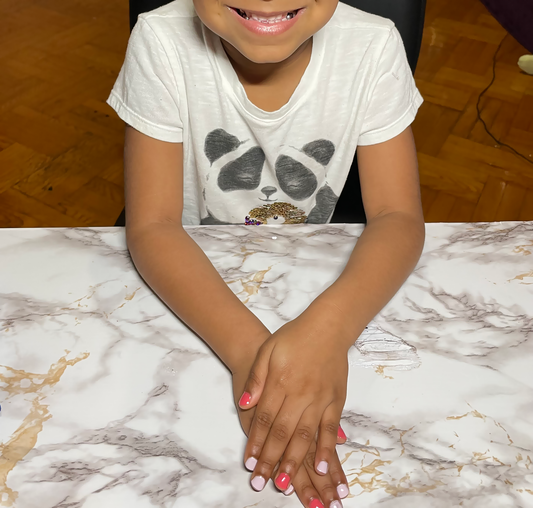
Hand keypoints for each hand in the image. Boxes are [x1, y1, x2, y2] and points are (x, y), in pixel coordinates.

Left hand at [237, 312, 349, 494]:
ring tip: (285, 483)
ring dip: (295, 462)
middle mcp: (300, 393)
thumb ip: (256, 378)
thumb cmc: (294, 337)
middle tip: (261, 481)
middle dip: (270, 460)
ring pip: (305, 436)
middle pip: (282, 433)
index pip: (264, 419)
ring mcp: (320, 398)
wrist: (327, 326)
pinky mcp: (336, 400)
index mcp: (280, 381)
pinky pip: (331, 429)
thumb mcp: (267, 350)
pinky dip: (327, 449)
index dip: (256, 443)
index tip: (248, 464)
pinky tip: (322, 467)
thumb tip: (244, 403)